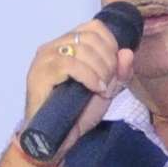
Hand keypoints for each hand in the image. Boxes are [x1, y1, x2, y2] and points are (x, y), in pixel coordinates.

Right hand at [19, 17, 136, 155]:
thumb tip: (127, 52)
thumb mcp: (107, 89)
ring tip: (101, 88)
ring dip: (100, 70)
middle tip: (108, 83)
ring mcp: (44, 58)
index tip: (115, 68)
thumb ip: (120, 71)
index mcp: (68, 44)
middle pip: (91, 37)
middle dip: (108, 61)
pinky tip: (96, 89)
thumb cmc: (78, 112)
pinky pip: (70, 64)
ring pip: (82, 48)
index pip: (94, 27)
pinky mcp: (39, 73)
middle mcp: (54, 46)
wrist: (58, 138)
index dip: (111, 45)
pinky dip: (89, 76)